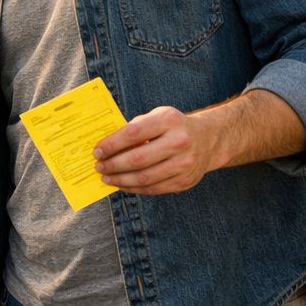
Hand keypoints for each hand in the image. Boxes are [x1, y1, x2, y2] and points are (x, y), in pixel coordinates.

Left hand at [92, 105, 219, 195]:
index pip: (133, 134)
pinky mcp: (185, 181)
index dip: (112, 144)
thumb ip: (135, 128)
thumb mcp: (158, 116)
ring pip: (145, 178)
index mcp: (169, 120)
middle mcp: (180, 142)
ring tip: (107, 178)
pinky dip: (134, 188)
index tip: (97, 151)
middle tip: (99, 167)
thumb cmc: (173, 126)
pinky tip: (122, 184)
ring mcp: (184, 164)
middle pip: (138, 159)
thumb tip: (106, 148)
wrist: (208, 139)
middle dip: (113, 165)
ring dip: (120, 180)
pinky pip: (154, 188)